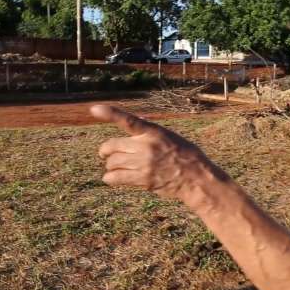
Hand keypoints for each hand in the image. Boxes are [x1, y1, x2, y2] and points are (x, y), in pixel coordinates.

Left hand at [90, 105, 215, 199]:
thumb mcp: (169, 136)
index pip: (129, 120)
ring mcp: (143, 163)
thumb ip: (149, 132)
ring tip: (114, 167)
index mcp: (153, 131)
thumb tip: (134, 122)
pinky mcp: (142, 179)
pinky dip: (110, 178)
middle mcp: (146, 146)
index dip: (110, 113)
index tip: (94, 109)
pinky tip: (111, 178)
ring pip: (112, 163)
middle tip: (105, 154)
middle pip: (112, 146)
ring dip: (110, 165)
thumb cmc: (184, 154)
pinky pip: (115, 178)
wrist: (194, 177)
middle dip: (105, 151)